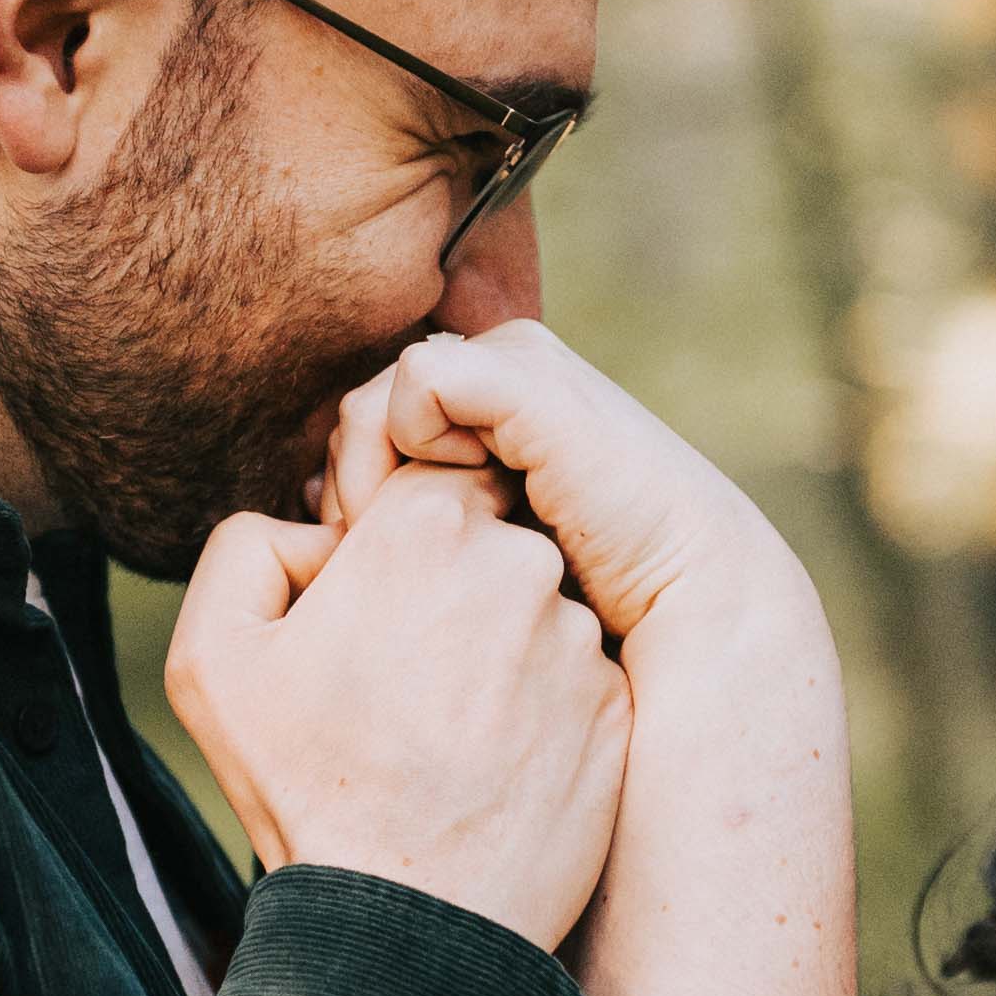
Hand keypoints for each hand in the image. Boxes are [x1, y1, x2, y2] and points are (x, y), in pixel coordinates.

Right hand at [167, 462, 630, 949]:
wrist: (405, 923)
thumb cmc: (305, 786)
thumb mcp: (213, 655)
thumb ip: (251, 546)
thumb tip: (320, 530)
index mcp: (425, 526)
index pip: (431, 480)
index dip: (396, 542)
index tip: (374, 608)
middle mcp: (521, 563)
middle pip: (488, 542)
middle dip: (449, 593)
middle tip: (401, 681)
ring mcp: (579, 640)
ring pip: (536, 614)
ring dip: (498, 654)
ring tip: (445, 735)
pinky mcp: (618, 709)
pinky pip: (576, 684)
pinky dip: (540, 713)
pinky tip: (490, 767)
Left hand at [329, 324, 798, 656]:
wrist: (689, 617)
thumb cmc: (586, 626)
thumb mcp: (474, 584)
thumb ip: (404, 542)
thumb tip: (306, 512)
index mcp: (482, 428)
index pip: (360, 443)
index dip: (343, 508)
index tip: (354, 577)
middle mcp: (494, 385)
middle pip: (356, 424)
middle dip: (345, 499)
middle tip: (360, 569)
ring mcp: (512, 370)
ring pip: (372, 405)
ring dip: (365, 481)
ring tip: (391, 548)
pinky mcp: (525, 373)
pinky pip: (419, 386)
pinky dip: (409, 447)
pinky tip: (455, 507)